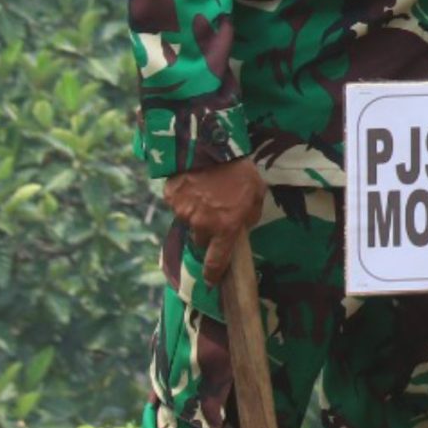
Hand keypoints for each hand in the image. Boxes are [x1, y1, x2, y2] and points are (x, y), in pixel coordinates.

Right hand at [163, 157, 266, 280]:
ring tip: (206, 194)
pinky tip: (195, 184)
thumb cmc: (239, 172)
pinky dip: (185, 199)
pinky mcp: (171, 199)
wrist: (211, 147)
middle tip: (215, 215)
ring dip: (196, 214)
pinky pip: (178, 205)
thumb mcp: (256, 195)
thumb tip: (242, 228)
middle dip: (208, 234)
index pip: (217, 261)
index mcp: (226, 227)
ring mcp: (184, 212)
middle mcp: (202, 225)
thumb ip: (249, 217)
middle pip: (201, 241)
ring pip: (189, 222)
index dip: (213, 273)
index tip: (211, 281)